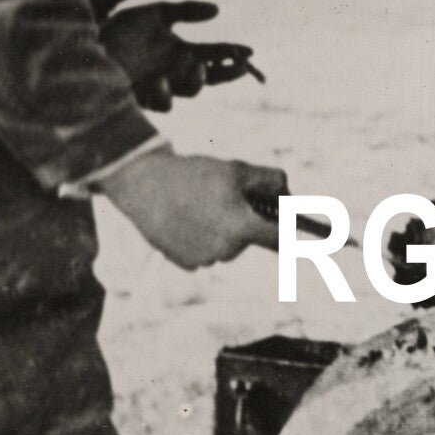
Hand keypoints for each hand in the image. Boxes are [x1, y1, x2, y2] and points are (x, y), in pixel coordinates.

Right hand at [98, 148, 286, 268]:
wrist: (143, 185)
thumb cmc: (193, 175)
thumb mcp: (237, 170)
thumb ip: (271, 180)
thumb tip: (288, 195)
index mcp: (242, 228)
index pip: (280, 238)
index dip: (288, 228)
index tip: (291, 223)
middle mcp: (226, 251)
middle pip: (250, 239)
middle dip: (246, 222)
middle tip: (229, 200)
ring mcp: (205, 260)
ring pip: (227, 246)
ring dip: (223, 231)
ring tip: (203, 207)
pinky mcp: (186, 264)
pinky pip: (205, 253)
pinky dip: (201, 239)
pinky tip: (187, 219)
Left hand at [101, 1, 256, 111]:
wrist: (87, 43)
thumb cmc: (120, 29)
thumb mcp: (156, 13)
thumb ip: (186, 10)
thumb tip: (218, 10)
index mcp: (183, 51)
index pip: (215, 54)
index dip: (233, 53)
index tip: (249, 51)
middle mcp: (177, 71)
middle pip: (212, 77)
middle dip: (228, 72)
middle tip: (240, 66)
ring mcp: (163, 85)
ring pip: (191, 91)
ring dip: (197, 80)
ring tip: (197, 67)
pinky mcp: (145, 97)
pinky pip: (163, 102)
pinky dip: (165, 93)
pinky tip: (161, 80)